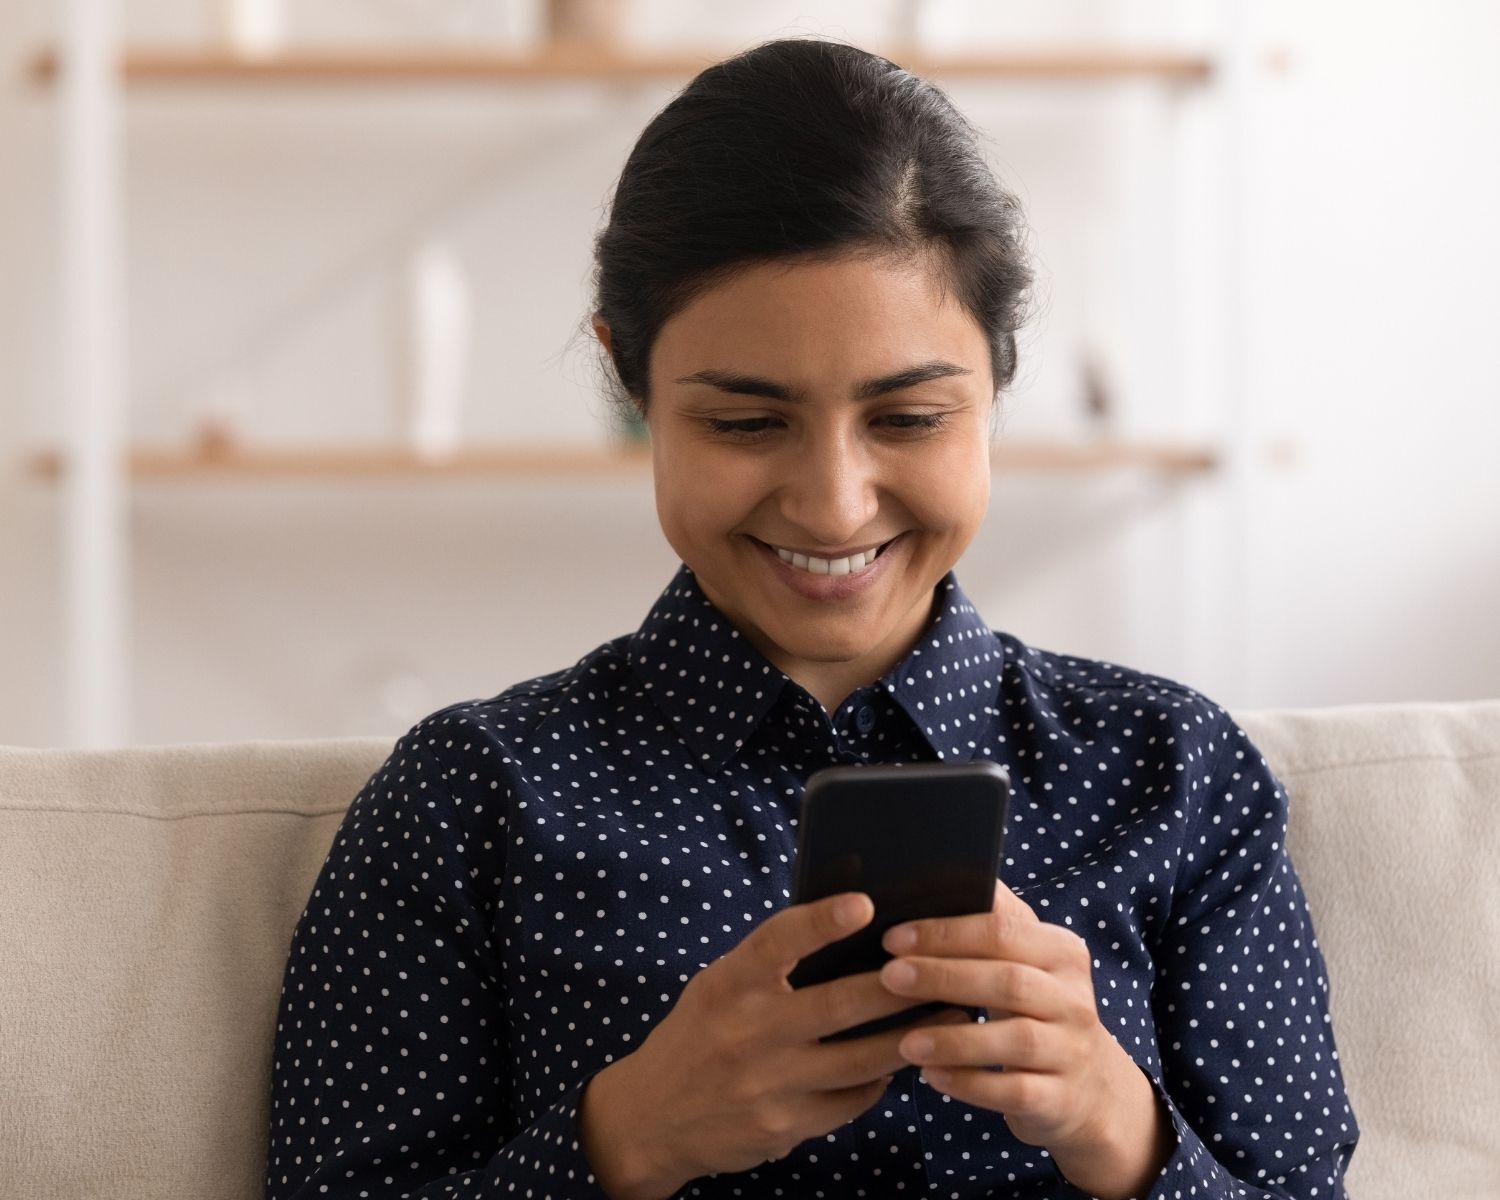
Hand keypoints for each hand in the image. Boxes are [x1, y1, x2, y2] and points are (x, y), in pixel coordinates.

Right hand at [578, 891, 970, 1197]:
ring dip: (912, 1036)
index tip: (865, 903)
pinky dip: (881, 1079)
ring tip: (954, 1015)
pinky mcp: (783, 1127)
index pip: (776, 942)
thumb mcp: (718, 987)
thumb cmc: (699, 1033)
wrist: (652, 1117)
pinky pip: (851, 1100)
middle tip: (946, 969)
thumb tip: (847, 926)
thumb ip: (768, 964)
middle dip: (900, 986)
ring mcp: (767, 1085)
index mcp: (729, 984)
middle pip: (838, 1004)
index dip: (820, 921)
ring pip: (861, 1059)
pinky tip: (903, 1060)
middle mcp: (747, 1032)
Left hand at [877, 881, 1172, 1194]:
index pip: (1003, 931)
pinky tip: (931, 1076)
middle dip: (943, 976)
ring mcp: (1071, 1050)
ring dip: (954, 1039)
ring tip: (905, 1041)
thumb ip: (989, 923)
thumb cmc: (1033, 1006)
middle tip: (888, 976)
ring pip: (1015, 1040)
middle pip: (1007, 980)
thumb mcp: (1025, 961)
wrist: (1087, 1085)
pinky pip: (1014, 1092)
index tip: (892, 936)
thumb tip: (927, 881)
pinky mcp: (1060, 1098)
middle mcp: (1073, 998)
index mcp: (1061, 951)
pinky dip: (970, 1084)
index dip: (946, 932)